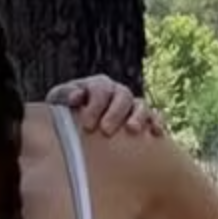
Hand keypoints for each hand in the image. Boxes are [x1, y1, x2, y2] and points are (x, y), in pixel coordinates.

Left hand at [46, 75, 165, 136]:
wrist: (79, 128)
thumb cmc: (67, 113)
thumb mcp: (59, 102)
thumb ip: (64, 96)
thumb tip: (76, 96)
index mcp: (98, 85)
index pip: (100, 90)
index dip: (95, 105)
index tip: (87, 125)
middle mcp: (118, 93)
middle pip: (122, 96)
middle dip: (115, 113)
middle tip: (105, 131)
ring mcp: (133, 106)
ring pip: (141, 105)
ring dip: (138, 117)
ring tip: (132, 130)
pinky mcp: (145, 120)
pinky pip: (156, 117)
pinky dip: (158, 122)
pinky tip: (157, 133)